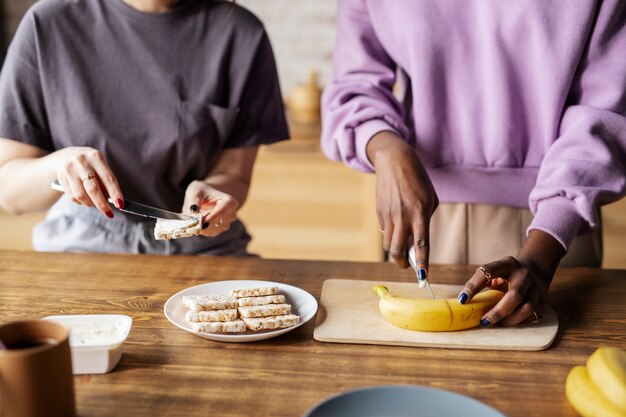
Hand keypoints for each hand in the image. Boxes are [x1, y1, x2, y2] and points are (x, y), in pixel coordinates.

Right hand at [55, 147, 123, 217]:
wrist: (67, 155)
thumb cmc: (91, 164)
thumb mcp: (100, 166)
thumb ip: (106, 181)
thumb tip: (114, 201)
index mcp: (96, 157)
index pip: (108, 179)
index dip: (115, 193)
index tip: (120, 205)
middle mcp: (81, 162)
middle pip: (93, 189)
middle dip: (102, 204)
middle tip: (109, 213)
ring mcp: (69, 169)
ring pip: (81, 195)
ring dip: (90, 203)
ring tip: (93, 203)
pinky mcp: (61, 177)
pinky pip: (72, 196)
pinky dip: (80, 202)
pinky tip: (83, 198)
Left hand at [183, 180, 238, 236]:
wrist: (207, 195)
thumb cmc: (202, 191)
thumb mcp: (196, 190)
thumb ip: (194, 201)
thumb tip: (192, 211)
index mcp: (229, 202)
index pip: (220, 213)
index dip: (207, 219)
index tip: (195, 222)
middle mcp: (231, 215)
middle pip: (215, 224)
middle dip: (200, 224)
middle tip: (187, 221)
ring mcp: (226, 224)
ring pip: (210, 230)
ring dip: (199, 226)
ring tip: (190, 218)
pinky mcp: (219, 230)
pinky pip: (208, 233)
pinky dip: (200, 229)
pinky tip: (195, 221)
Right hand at [367, 131, 437, 271]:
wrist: (394, 161)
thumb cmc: (418, 180)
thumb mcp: (430, 199)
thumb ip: (424, 221)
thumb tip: (412, 242)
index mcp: (420, 212)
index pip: (422, 244)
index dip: (422, 263)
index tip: (423, 278)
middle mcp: (403, 216)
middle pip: (397, 251)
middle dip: (402, 264)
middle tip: (408, 265)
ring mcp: (388, 215)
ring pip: (389, 245)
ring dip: (396, 250)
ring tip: (404, 244)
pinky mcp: (379, 212)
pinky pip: (385, 231)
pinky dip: (392, 234)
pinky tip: (396, 222)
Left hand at [457, 230, 565, 325]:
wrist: (535, 269)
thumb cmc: (507, 274)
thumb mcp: (495, 272)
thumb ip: (483, 282)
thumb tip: (464, 302)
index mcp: (507, 264)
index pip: (488, 272)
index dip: (474, 286)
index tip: (462, 300)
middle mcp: (524, 275)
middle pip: (515, 295)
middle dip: (498, 312)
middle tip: (483, 322)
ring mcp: (536, 288)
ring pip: (526, 308)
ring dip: (509, 319)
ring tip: (497, 323)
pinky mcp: (543, 300)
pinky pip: (531, 315)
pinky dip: (518, 321)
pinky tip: (509, 321)